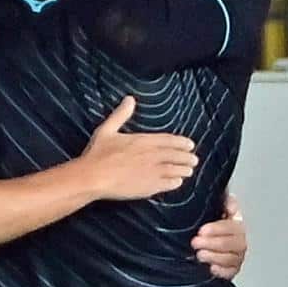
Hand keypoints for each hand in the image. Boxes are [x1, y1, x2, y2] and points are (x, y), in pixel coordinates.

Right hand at [79, 97, 197, 200]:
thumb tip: (129, 99)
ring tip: (189, 171)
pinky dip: (175, 183)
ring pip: (175, 170)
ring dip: (184, 170)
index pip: (169, 140)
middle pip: (176, 155)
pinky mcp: (148, 187)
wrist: (93, 177)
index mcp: (143, 140)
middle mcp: (151, 155)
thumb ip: (121, 115)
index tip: (190, 144)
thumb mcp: (107, 130)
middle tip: (194, 159)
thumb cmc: (97, 154)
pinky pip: (167, 185)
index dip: (182, 142)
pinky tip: (177, 183)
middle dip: (187, 157)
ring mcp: (152, 172)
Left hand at [192, 190, 247, 279]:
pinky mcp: (231, 270)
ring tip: (199, 254)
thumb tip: (229, 203)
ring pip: (230, 258)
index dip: (217, 229)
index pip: (232, 226)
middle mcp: (239, 240)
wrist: (200, 243)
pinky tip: (210, 267)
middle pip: (232, 243)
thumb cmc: (206, 225)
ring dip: (213, 256)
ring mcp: (237, 256)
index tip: (202, 230)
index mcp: (236, 223)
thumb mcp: (212, 208)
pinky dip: (220, 271)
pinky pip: (230, 273)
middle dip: (212, 243)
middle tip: (195, 242)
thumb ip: (222, 200)